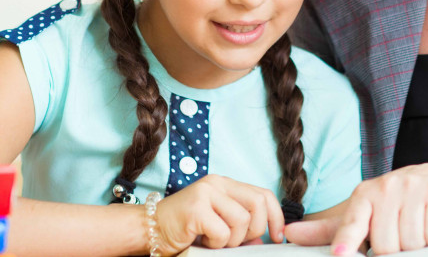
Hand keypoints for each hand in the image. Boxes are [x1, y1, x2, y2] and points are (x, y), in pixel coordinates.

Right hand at [154, 174, 284, 254]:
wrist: (149, 229)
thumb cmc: (185, 229)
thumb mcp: (219, 223)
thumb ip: (241, 225)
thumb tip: (266, 237)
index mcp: (225, 184)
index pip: (263, 194)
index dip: (276, 216)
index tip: (277, 237)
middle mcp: (216, 183)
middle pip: (258, 204)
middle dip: (255, 230)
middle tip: (237, 242)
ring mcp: (205, 193)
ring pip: (242, 221)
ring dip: (232, 240)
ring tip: (213, 240)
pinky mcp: (196, 209)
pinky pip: (223, 233)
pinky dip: (216, 245)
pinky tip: (202, 241)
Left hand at [285, 163, 427, 254]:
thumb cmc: (399, 203)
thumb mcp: (366, 213)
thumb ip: (331, 229)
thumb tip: (290, 233)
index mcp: (365, 193)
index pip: (352, 222)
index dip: (346, 241)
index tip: (341, 255)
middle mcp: (387, 186)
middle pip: (385, 244)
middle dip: (395, 248)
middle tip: (400, 233)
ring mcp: (413, 187)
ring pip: (410, 243)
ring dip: (416, 243)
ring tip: (417, 226)